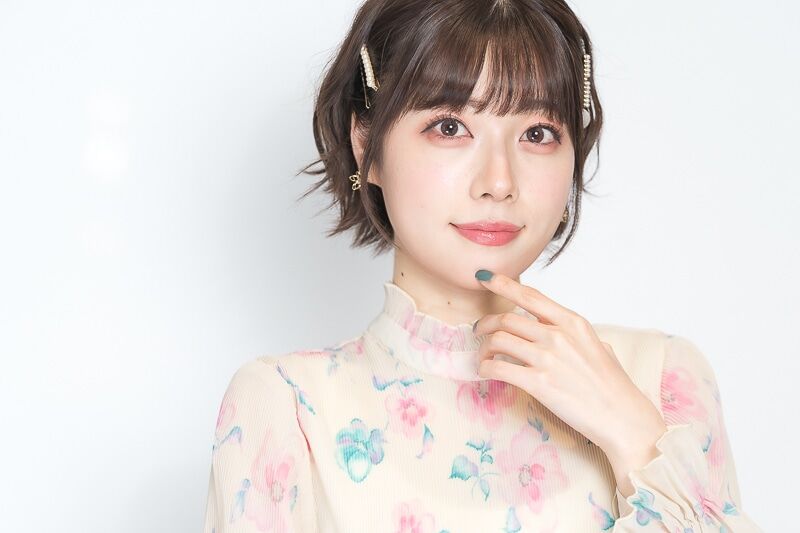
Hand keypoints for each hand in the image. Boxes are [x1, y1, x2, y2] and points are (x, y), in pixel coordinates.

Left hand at [472, 270, 666, 481]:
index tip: (485, 278)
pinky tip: (485, 372)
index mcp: (573, 322)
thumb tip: (558, 330)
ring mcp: (547, 358)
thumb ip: (574, 335)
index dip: (503, 284)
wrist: (622, 417)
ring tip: (483, 355)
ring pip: (498, 340)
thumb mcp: (598, 346)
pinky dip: (485, 367)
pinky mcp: (538, 383)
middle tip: (479, 331)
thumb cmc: (613, 386)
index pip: (530, 296)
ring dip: (483, 347)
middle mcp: (558, 335)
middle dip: (486, 323)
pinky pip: (498, 367)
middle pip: (507, 318)